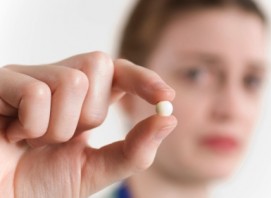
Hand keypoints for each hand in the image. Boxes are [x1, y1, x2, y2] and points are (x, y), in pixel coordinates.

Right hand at [0, 52, 176, 197]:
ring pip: (72, 81)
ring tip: (35, 140)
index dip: (143, 79)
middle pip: (99, 65)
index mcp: (86, 99)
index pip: (120, 71)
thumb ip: (134, 150)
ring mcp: (32, 77)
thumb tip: (169, 119)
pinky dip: (31, 125)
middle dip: (89, 113)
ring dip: (59, 127)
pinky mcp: (4, 81)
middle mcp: (61, 80)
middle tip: (62, 138)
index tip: (166, 97)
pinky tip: (13, 134)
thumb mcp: (96, 169)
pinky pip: (36, 93)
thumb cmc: (44, 184)